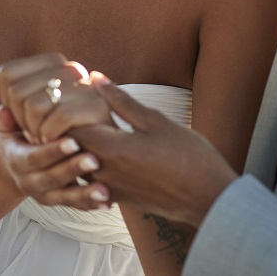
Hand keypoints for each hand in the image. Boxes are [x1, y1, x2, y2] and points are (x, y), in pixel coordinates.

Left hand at [0, 53, 113, 142]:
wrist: (90, 157)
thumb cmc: (56, 133)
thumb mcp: (25, 112)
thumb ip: (2, 94)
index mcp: (53, 63)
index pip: (6, 73)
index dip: (6, 101)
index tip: (21, 118)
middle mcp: (70, 68)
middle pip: (17, 91)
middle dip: (21, 121)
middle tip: (35, 134)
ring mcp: (86, 85)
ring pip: (35, 105)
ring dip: (36, 131)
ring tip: (46, 138)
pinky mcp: (97, 106)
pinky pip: (58, 117)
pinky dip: (52, 135)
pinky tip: (58, 142)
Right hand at [0, 105, 111, 210]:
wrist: (15, 166)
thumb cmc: (18, 138)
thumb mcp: (8, 128)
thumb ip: (7, 119)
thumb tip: (3, 110)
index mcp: (18, 161)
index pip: (35, 157)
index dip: (53, 151)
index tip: (74, 142)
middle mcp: (30, 181)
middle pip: (52, 178)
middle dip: (73, 170)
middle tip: (94, 160)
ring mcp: (45, 194)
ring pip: (65, 197)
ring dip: (85, 194)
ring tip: (104, 190)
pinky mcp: (59, 201)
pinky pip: (75, 206)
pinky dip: (91, 205)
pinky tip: (108, 203)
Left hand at [66, 78, 238, 226]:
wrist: (209, 198)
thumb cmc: (189, 156)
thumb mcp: (155, 121)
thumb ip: (121, 101)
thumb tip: (95, 78)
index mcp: (111, 149)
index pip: (69, 126)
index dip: (67, 108)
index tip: (74, 95)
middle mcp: (103, 172)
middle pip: (70, 146)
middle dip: (69, 126)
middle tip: (77, 106)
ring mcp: (109, 189)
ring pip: (78, 164)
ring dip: (79, 145)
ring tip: (90, 125)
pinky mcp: (118, 199)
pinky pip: (91, 180)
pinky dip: (90, 163)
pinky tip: (105, 150)